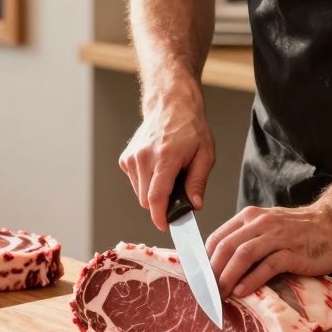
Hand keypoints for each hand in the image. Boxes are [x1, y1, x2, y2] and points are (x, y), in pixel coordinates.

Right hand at [119, 98, 214, 230]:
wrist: (171, 106)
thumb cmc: (190, 128)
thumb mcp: (205, 154)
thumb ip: (198, 182)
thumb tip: (194, 206)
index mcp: (166, 157)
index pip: (156, 196)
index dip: (159, 216)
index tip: (164, 226)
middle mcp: (144, 157)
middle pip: (147, 200)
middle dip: (161, 203)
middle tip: (177, 190)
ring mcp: (132, 157)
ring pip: (139, 193)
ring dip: (153, 192)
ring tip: (167, 174)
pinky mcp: (126, 159)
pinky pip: (135, 182)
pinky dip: (145, 182)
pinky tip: (156, 168)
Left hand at [205, 203, 331, 297]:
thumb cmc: (299, 231)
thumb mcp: (267, 229)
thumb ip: (246, 241)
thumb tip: (220, 266)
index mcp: (249, 218)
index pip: (217, 238)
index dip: (204, 262)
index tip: (199, 281)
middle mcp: (260, 224)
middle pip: (225, 247)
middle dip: (212, 273)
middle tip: (206, 293)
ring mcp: (277, 236)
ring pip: (243, 255)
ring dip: (228, 277)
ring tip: (221, 295)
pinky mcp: (293, 252)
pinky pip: (267, 266)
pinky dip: (252, 280)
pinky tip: (242, 292)